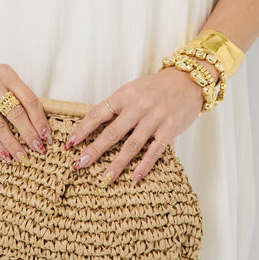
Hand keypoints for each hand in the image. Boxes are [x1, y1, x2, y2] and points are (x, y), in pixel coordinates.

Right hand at [0, 58, 51, 161]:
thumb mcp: (3, 81)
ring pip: (0, 125)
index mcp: (6, 74)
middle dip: (30, 134)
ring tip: (23, 156)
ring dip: (13, 144)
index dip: (40, 119)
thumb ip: (18, 96)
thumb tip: (39, 126)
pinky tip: (6, 155)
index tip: (47, 135)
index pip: (29, 99)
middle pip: (16, 112)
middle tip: (39, 148)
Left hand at [65, 67, 209, 184]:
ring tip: (105, 178)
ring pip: (131, 145)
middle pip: (112, 132)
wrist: (188, 81)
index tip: (70, 143)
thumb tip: (93, 125)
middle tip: (80, 164)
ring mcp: (155, 118)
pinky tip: (135, 177)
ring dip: (117, 164)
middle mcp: (138, 106)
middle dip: (94, 150)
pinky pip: (155, 150)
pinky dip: (144, 165)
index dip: (82, 129)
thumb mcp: (133, 90)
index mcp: (125, 95)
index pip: (98, 113)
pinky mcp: (170, 129)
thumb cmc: (156, 87)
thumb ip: (117, 106)